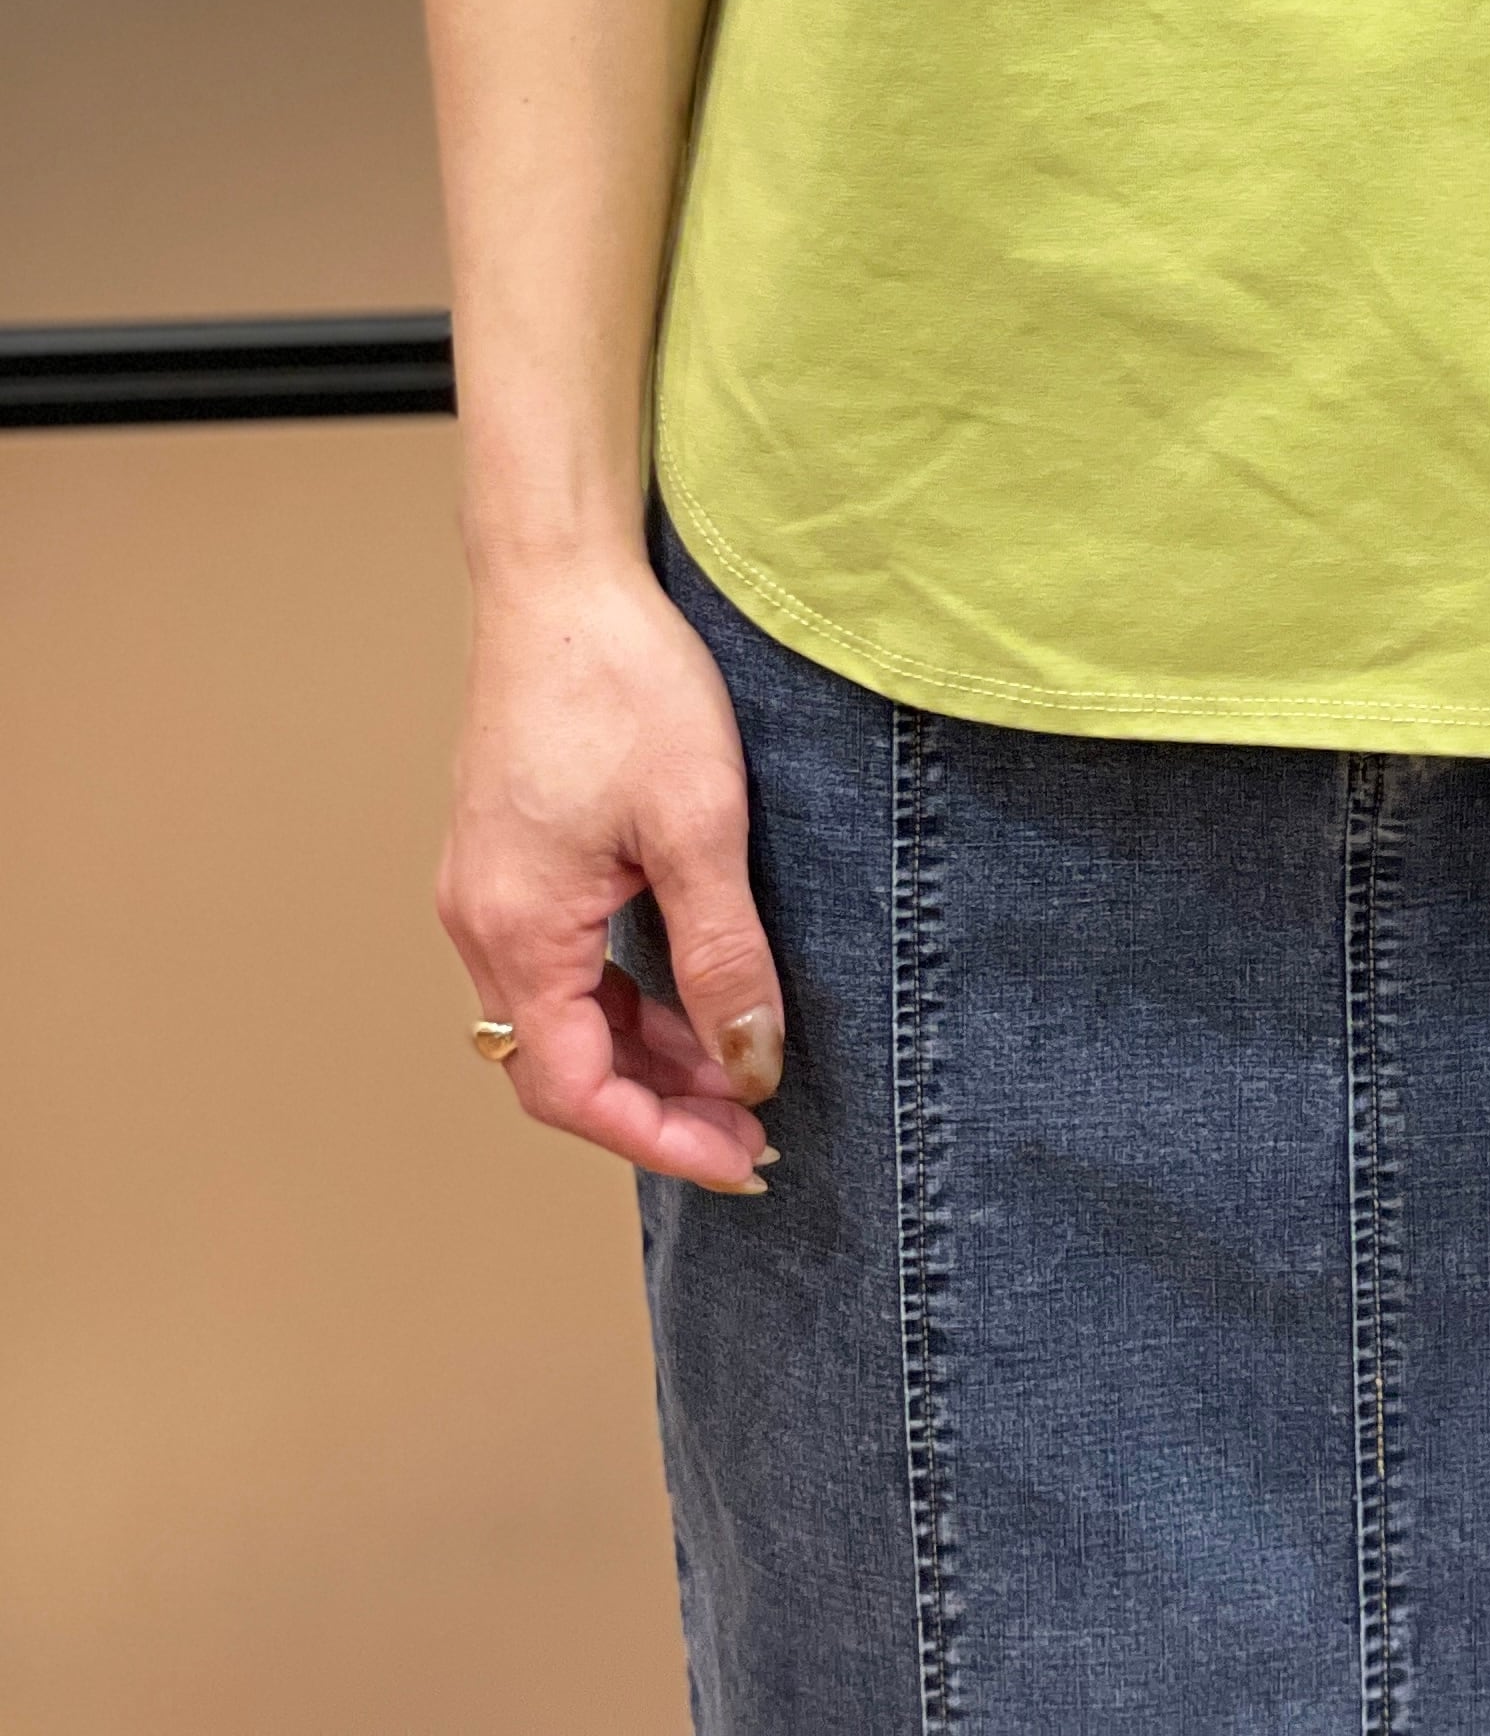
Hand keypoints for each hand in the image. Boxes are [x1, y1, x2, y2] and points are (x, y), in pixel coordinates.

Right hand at [439, 553, 783, 1192]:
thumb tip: (752, 1061)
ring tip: (740, 1063)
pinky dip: (623, 994)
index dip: (661, 1138)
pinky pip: (560, 961)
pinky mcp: (508, 856)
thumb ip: (722, 952)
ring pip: (562, 1015)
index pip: (576, 1090)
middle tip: (757, 1126)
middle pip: (563, 1064)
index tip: (744, 1160)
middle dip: (660, 1105)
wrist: (559, 577)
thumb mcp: (698, 823)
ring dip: (645, 1049)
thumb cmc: (621, 682)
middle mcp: (482, 922)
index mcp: (516, 928)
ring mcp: (488, 888)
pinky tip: (689, 988)